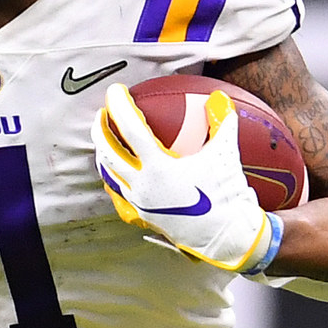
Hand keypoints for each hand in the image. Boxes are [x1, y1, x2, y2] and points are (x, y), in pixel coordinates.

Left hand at [92, 83, 281, 273]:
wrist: (226, 235)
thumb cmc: (226, 194)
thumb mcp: (225, 153)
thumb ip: (222, 121)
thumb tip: (219, 96)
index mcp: (157, 168)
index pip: (130, 129)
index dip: (120, 106)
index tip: (115, 91)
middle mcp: (142, 186)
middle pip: (108, 152)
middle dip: (100, 129)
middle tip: (103, 113)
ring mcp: (139, 203)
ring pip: (109, 174)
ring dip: (104, 153)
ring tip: (105, 139)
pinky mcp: (142, 216)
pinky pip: (119, 194)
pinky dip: (115, 179)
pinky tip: (117, 172)